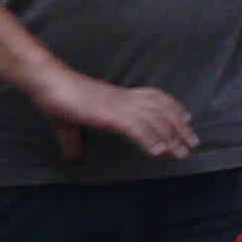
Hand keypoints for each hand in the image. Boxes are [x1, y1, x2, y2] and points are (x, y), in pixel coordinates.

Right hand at [34, 70, 197, 163]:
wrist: (48, 84)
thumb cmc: (56, 99)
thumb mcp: (67, 123)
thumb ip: (72, 141)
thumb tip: (71, 157)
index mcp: (117, 96)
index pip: (153, 97)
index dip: (172, 106)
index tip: (186, 118)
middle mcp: (123, 99)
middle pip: (160, 110)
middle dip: (179, 127)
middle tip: (193, 143)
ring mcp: (118, 106)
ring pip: (153, 120)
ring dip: (170, 137)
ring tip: (182, 153)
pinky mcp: (110, 115)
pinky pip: (136, 128)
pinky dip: (151, 139)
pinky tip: (160, 151)